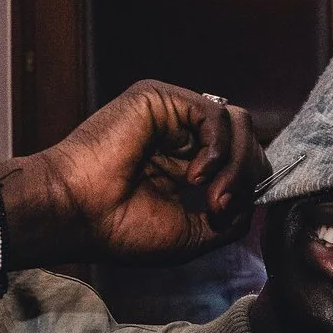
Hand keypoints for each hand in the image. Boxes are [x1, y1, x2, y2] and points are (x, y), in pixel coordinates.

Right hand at [0, 82, 264, 269]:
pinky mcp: (159, 98)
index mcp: (186, 162)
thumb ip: (231, 218)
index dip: (250, 182)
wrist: (77, 214)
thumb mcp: (192, 234)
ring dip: (235, 164)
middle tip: (222, 208)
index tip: (230, 214)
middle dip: (246, 175)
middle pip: (245, 137)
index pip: (240, 157)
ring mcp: (171, 114)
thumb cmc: (121, 229)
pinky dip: (217, 148)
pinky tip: (196, 177)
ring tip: (213, 197)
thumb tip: (256, 199)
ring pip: (236, 123)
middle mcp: (181, 134)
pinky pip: (213, 114)